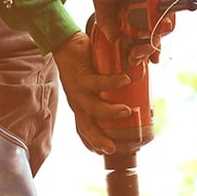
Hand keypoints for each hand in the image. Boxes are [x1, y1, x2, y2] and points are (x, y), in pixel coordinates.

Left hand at [53, 32, 132, 154]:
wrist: (63, 43)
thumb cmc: (81, 63)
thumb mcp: (91, 83)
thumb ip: (108, 92)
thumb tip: (133, 94)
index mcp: (79, 106)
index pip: (83, 130)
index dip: (92, 143)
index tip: (104, 152)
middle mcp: (77, 102)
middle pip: (86, 127)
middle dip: (99, 140)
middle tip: (113, 149)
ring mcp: (78, 90)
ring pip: (93, 108)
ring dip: (111, 112)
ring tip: (127, 112)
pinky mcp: (81, 75)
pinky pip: (98, 82)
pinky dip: (113, 83)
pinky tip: (125, 80)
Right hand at [93, 0, 175, 63]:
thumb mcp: (103, 5)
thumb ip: (107, 23)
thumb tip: (113, 41)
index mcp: (136, 17)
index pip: (142, 38)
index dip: (140, 52)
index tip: (136, 62)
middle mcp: (150, 12)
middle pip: (154, 37)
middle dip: (148, 51)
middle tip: (138, 58)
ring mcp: (159, 4)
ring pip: (162, 28)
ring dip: (153, 41)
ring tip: (143, 49)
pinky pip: (166, 12)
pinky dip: (160, 24)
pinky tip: (153, 33)